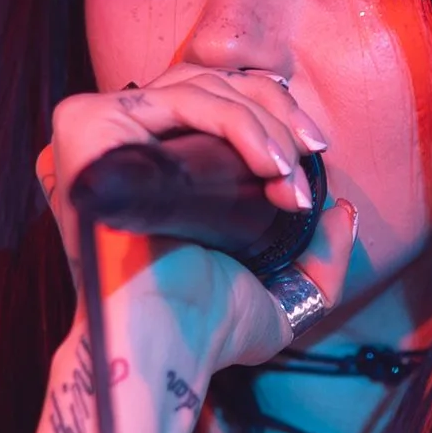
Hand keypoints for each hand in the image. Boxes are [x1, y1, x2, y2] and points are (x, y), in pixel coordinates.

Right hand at [38, 65, 357, 395]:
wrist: (170, 348)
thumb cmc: (208, 334)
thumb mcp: (277, 295)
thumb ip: (316, 257)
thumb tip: (342, 210)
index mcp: (141, 171)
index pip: (204, 103)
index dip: (265, 114)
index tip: (312, 152)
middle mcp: (113, 146)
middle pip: (204, 84)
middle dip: (274, 115)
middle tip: (310, 161)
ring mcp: (95, 133)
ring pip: (198, 87)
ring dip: (264, 125)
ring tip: (291, 180)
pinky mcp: (89, 128)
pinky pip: (182, 99)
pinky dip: (240, 123)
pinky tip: (271, 167)